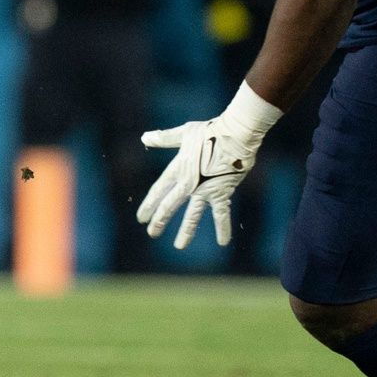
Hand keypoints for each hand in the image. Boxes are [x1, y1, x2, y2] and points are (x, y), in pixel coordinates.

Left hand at [136, 112, 266, 249]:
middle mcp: (188, 183)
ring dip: (186, 231)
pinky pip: (222, 214)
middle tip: (152, 233)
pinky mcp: (222, 193)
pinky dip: (223, 228)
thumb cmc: (210, 131)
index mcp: (178, 168)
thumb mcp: (184, 133)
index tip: (141, 218)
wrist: (235, 134)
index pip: (158, 190)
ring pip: (192, 215)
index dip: (149, 204)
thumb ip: (164, 138)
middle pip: (169, 205)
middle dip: (160, 221)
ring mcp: (205, 190)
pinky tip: (223, 242)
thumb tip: (144, 137)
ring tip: (179, 246)